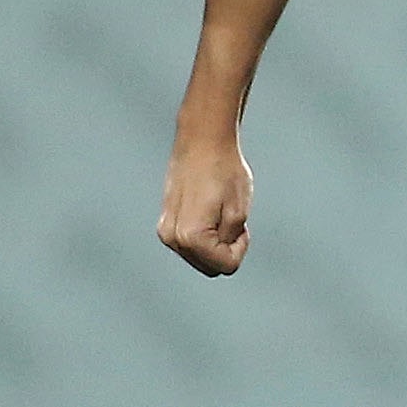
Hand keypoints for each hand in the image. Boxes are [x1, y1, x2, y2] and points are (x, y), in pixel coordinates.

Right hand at [159, 130, 254, 276]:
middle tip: (231, 220)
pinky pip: (191, 243)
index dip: (240, 247)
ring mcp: (166, 231)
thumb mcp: (239, 211)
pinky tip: (208, 210)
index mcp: (191, 237)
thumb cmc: (224, 169)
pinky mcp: (165, 222)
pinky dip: (204, 234)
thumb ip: (230, 241)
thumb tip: (219, 253)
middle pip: (210, 266)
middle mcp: (172, 238)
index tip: (240, 224)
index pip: (226, 266)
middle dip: (226, 248)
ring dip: (215, 242)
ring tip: (218, 211)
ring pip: (200, 256)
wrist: (202, 141)